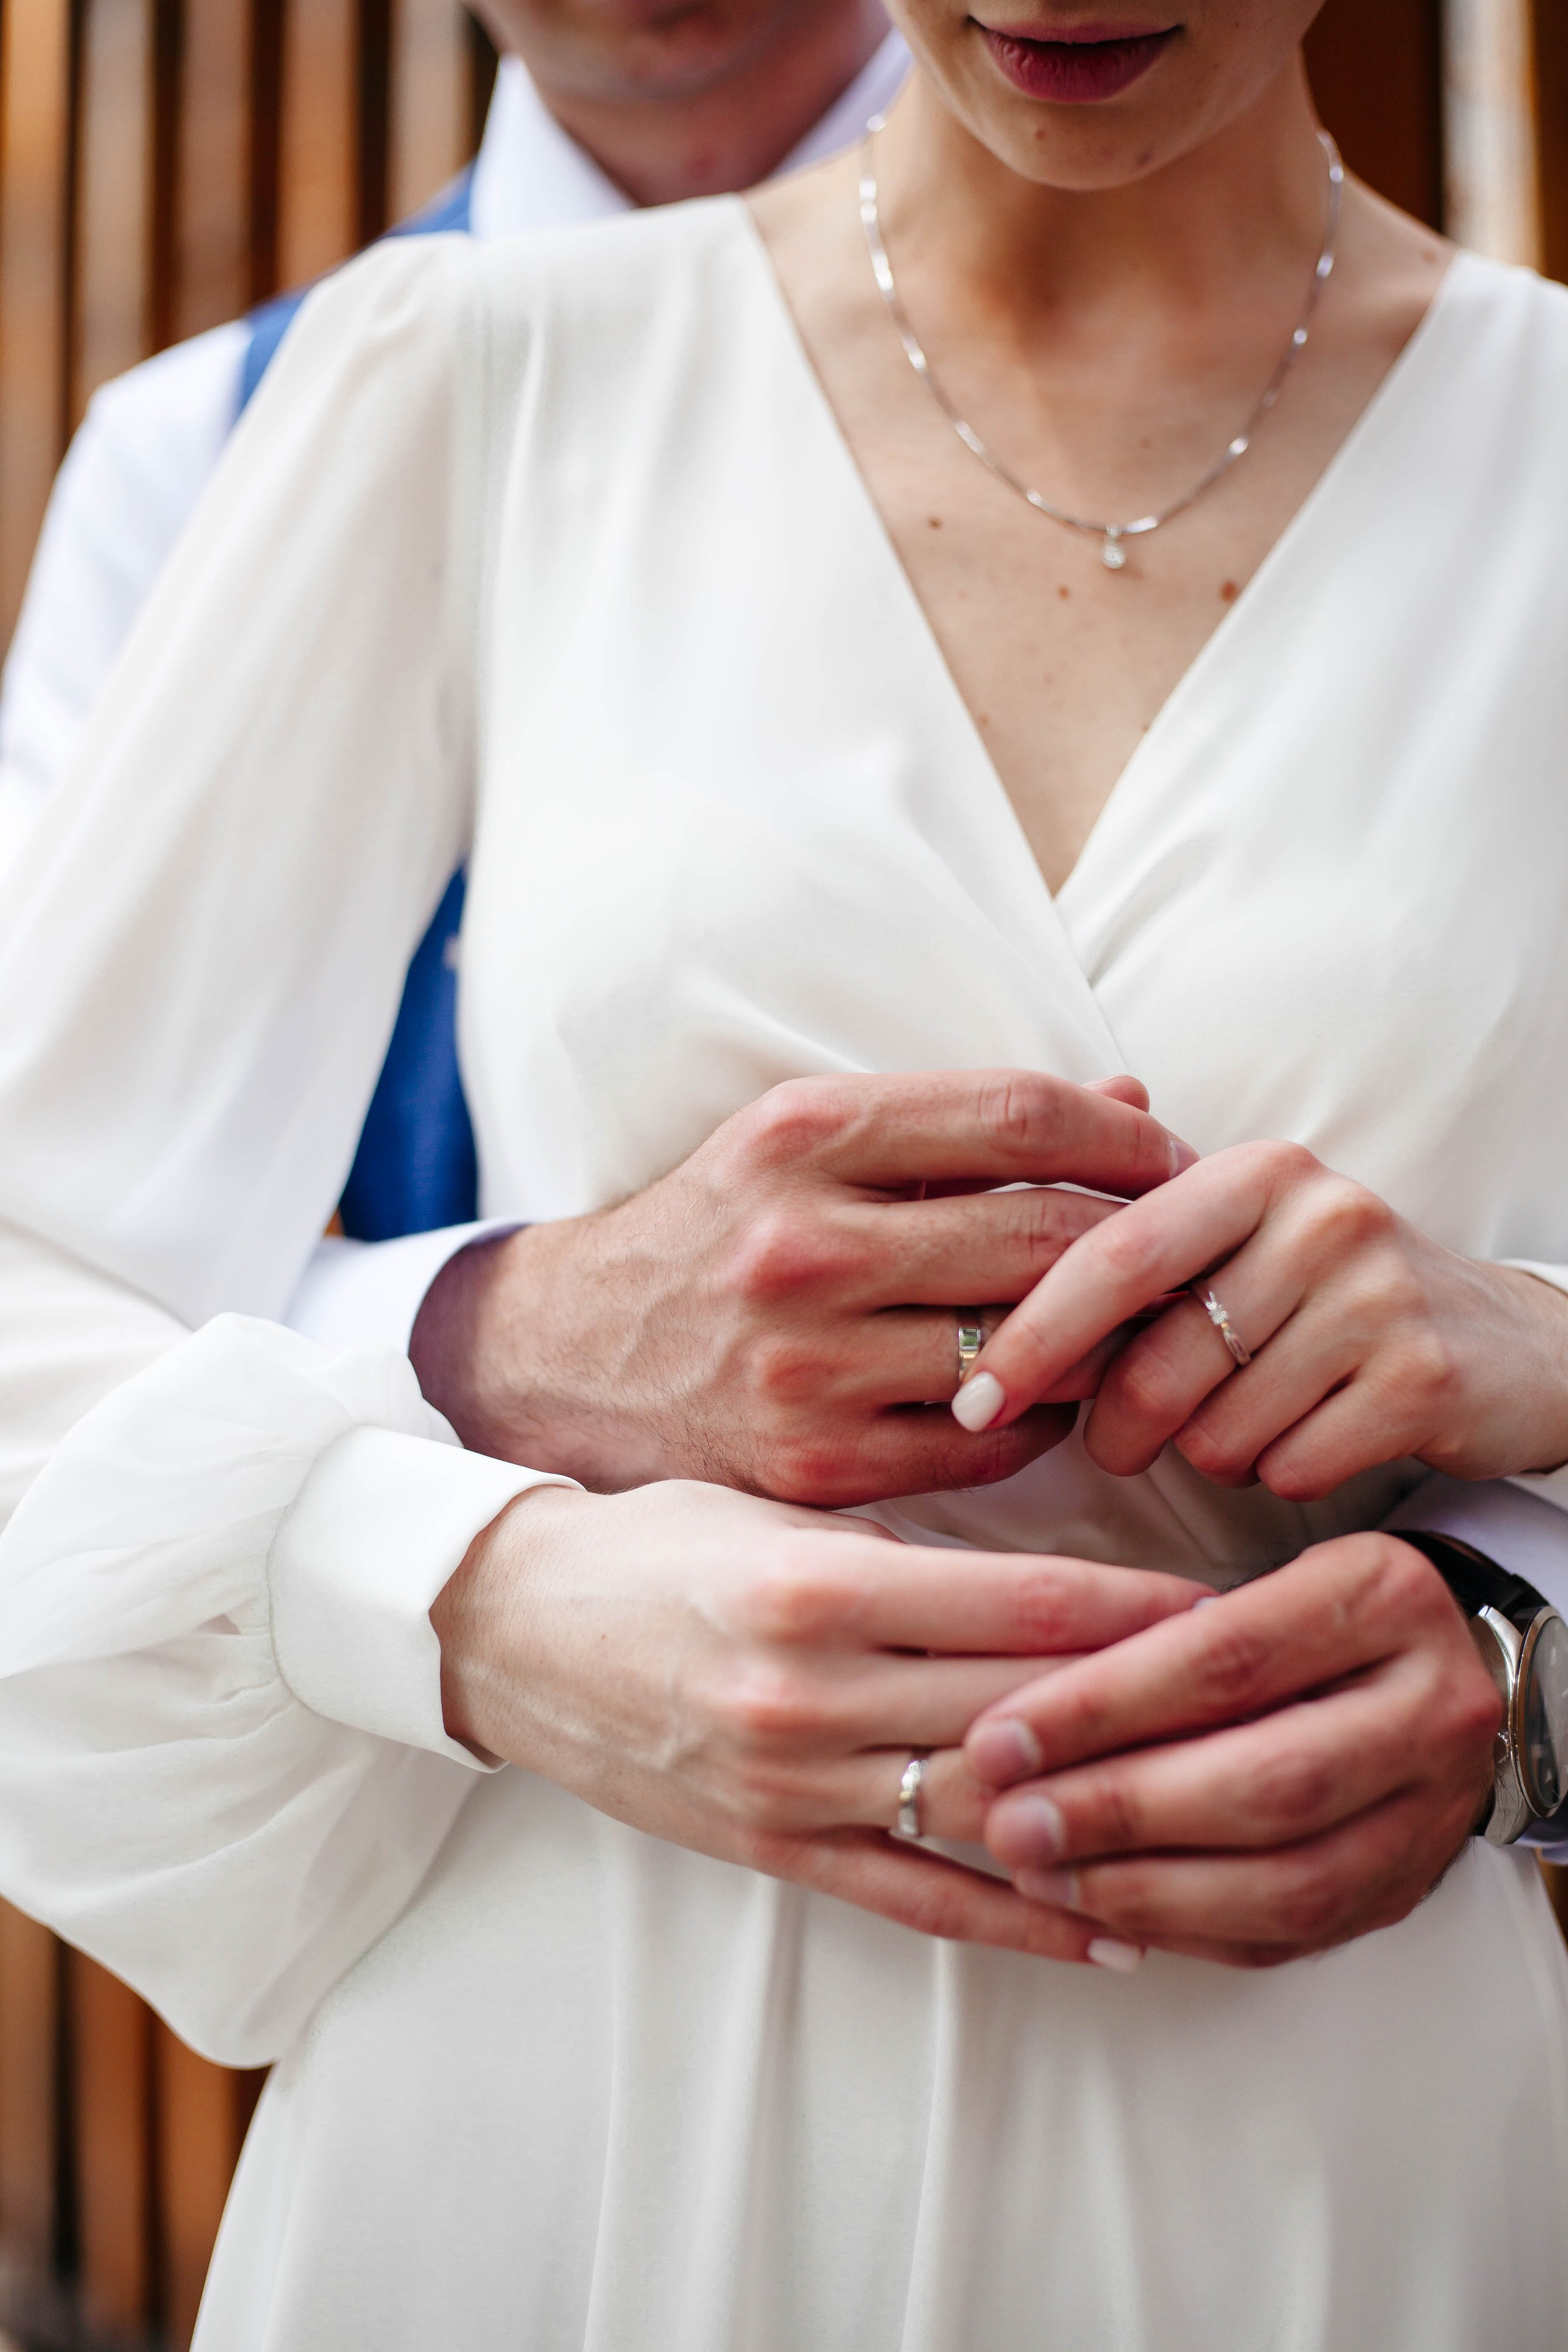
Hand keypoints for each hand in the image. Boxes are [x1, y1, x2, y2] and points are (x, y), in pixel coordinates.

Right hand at [412, 1068, 1191, 1503]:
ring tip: (1124, 1323)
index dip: (1126, 1133)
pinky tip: (1042, 1395)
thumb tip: (1131, 1095)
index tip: (1171, 1154)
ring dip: (1101, 1338)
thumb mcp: (806, 1144)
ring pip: (1031, 1348)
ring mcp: (807, 1366)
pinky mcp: (817, 1469)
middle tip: (1176, 1248)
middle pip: (1043, 1235)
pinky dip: (1042, 1419)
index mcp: (799, 1136)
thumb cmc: (715, 1236)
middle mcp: (799, 1245)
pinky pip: (994, 1446)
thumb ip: (963, 1123)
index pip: (1019, 1114)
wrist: (569, 1361)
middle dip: (1137, 1241)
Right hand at [430, 1478, 1200, 1964]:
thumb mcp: (769, 1512)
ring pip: (985, 1811)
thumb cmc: (646, 1543)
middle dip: (1146, 1705)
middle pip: (1021, 1708)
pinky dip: (1022, 1921)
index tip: (1223, 1604)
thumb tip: (1041, 1580)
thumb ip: (896, 1549)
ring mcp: (794, 1785)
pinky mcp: (777, 1850)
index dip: (1131, 1610)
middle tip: (1258, 1701)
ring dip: (1106, 1814)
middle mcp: (810, 1695)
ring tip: (1219, 1816)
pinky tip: (1114, 1933)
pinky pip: (920, 1899)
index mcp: (813, 1587)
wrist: (508, 1629)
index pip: (1015, 1604)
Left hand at [951, 1137, 1567, 1498]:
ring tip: (1253, 1421)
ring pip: (1218, 1429)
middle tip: (1121, 1447)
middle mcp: (1320, 1216)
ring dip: (1212, 1454)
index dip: (1030, 1334)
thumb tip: (978, 1277)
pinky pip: (1290, 1468)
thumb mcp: (1241, 1246)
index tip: (972, 1400)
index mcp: (1254, 1172)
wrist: (1509, 1345)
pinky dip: (1281, 1476)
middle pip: (1157, 1363)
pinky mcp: (1423, 1378)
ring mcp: (1378, 1295)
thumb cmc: (1328, 1302)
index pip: (1110, 1255)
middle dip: (1117, 1429)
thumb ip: (1132, 1250)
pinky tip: (1314, 1440)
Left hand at [963, 1532, 1500, 1967]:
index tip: (999, 1738)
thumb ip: (1158, 1627)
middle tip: (1009, 1824)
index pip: (1226, 1659)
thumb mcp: (1256, 1575)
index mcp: (1382, 1598)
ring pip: (1287, 1879)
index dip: (1101, 1706)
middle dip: (1119, 1811)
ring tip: (1041, 1877)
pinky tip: (1103, 1913)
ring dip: (1146, 1888)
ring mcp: (1433, 1812)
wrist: (1453, 1674)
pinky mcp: (1407, 1888)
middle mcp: (1430, 1707)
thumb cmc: (1311, 1616)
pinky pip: (1292, 1934)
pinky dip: (1187, 1930)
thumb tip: (1020, 1711)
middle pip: (1264, 1780)